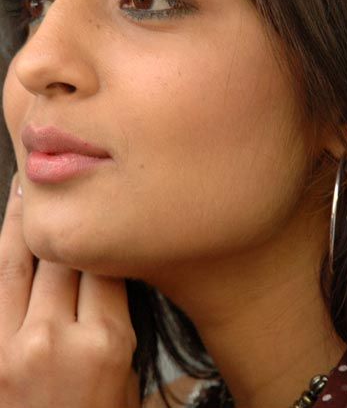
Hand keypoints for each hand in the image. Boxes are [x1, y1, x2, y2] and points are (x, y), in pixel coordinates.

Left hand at [0, 173, 139, 407]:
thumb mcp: (127, 378)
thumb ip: (115, 320)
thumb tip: (104, 271)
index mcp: (104, 342)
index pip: (103, 260)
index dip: (101, 230)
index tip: (101, 205)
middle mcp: (53, 336)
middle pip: (59, 253)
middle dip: (60, 214)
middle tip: (58, 175)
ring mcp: (9, 345)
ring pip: (14, 259)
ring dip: (20, 220)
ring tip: (24, 186)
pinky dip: (0, 255)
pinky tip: (7, 233)